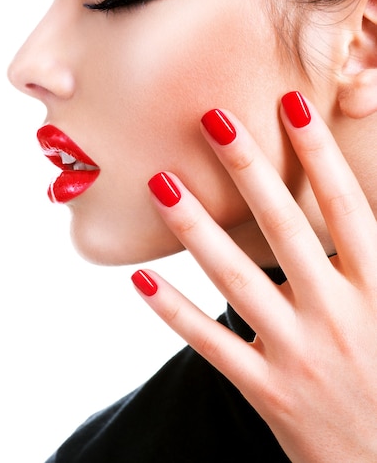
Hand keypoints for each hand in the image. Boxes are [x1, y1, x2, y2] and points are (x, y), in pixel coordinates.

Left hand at [131, 92, 376, 461]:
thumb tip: (364, 208)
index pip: (346, 207)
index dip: (319, 154)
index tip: (291, 104)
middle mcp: (337, 316)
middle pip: (284, 228)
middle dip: (249, 169)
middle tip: (213, 119)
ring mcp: (297, 355)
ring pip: (236, 280)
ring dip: (196, 228)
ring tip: (160, 182)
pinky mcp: (267, 391)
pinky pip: (212, 346)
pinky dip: (175, 313)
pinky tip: (140, 280)